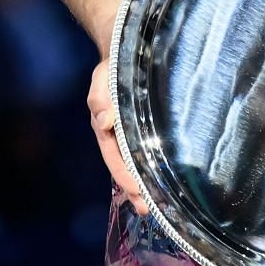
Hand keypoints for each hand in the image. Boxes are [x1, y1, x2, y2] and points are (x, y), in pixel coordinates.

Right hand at [88, 57, 147, 213]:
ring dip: (144, 186)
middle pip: (125, 169)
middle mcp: (116, 136)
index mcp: (105, 129)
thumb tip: (105, 119)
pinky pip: (145, 154)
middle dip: (136, 191)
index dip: (125, 177)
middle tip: (151, 211)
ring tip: (158, 206)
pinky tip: (164, 182)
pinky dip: (152, 170)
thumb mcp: (102, 79)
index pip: (114, 159)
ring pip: (136, 165)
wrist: (126, 54)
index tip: (137, 193)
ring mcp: (129, 136)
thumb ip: (100, 98)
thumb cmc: (112, 68)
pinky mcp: (143, 131)